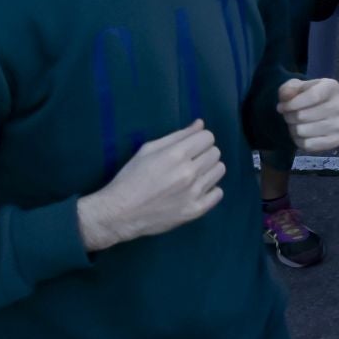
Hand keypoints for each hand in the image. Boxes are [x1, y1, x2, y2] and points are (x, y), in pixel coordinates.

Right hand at [75, 120, 224, 251]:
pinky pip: (218, 194)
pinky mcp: (195, 211)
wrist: (118, 214)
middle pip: (215, 153)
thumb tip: (200, 124)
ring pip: (219, 171)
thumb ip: (177, 136)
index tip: (191, 147)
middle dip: (204, 153)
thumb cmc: (130, 178)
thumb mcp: (147, 150)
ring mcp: (193, 193)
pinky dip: (210, 190)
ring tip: (193, 176)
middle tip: (190, 162)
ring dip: (208, 170)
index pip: (208, 137)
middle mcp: (188, 172)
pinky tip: (196, 190)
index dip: (199, 140)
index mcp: (176, 155)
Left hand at [277, 78, 338, 152]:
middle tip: (288, 115)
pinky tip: (302, 135)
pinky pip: (308, 145)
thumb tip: (287, 95)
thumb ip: (288, 89)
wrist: (313, 111)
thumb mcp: (293, 87)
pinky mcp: (336, 140)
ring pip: (303, 131)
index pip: (313, 96)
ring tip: (295, 124)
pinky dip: (299, 141)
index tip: (281, 107)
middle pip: (303, 116)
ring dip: (293, 129)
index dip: (292, 104)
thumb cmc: (303, 96)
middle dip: (289, 117)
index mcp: (332, 87)